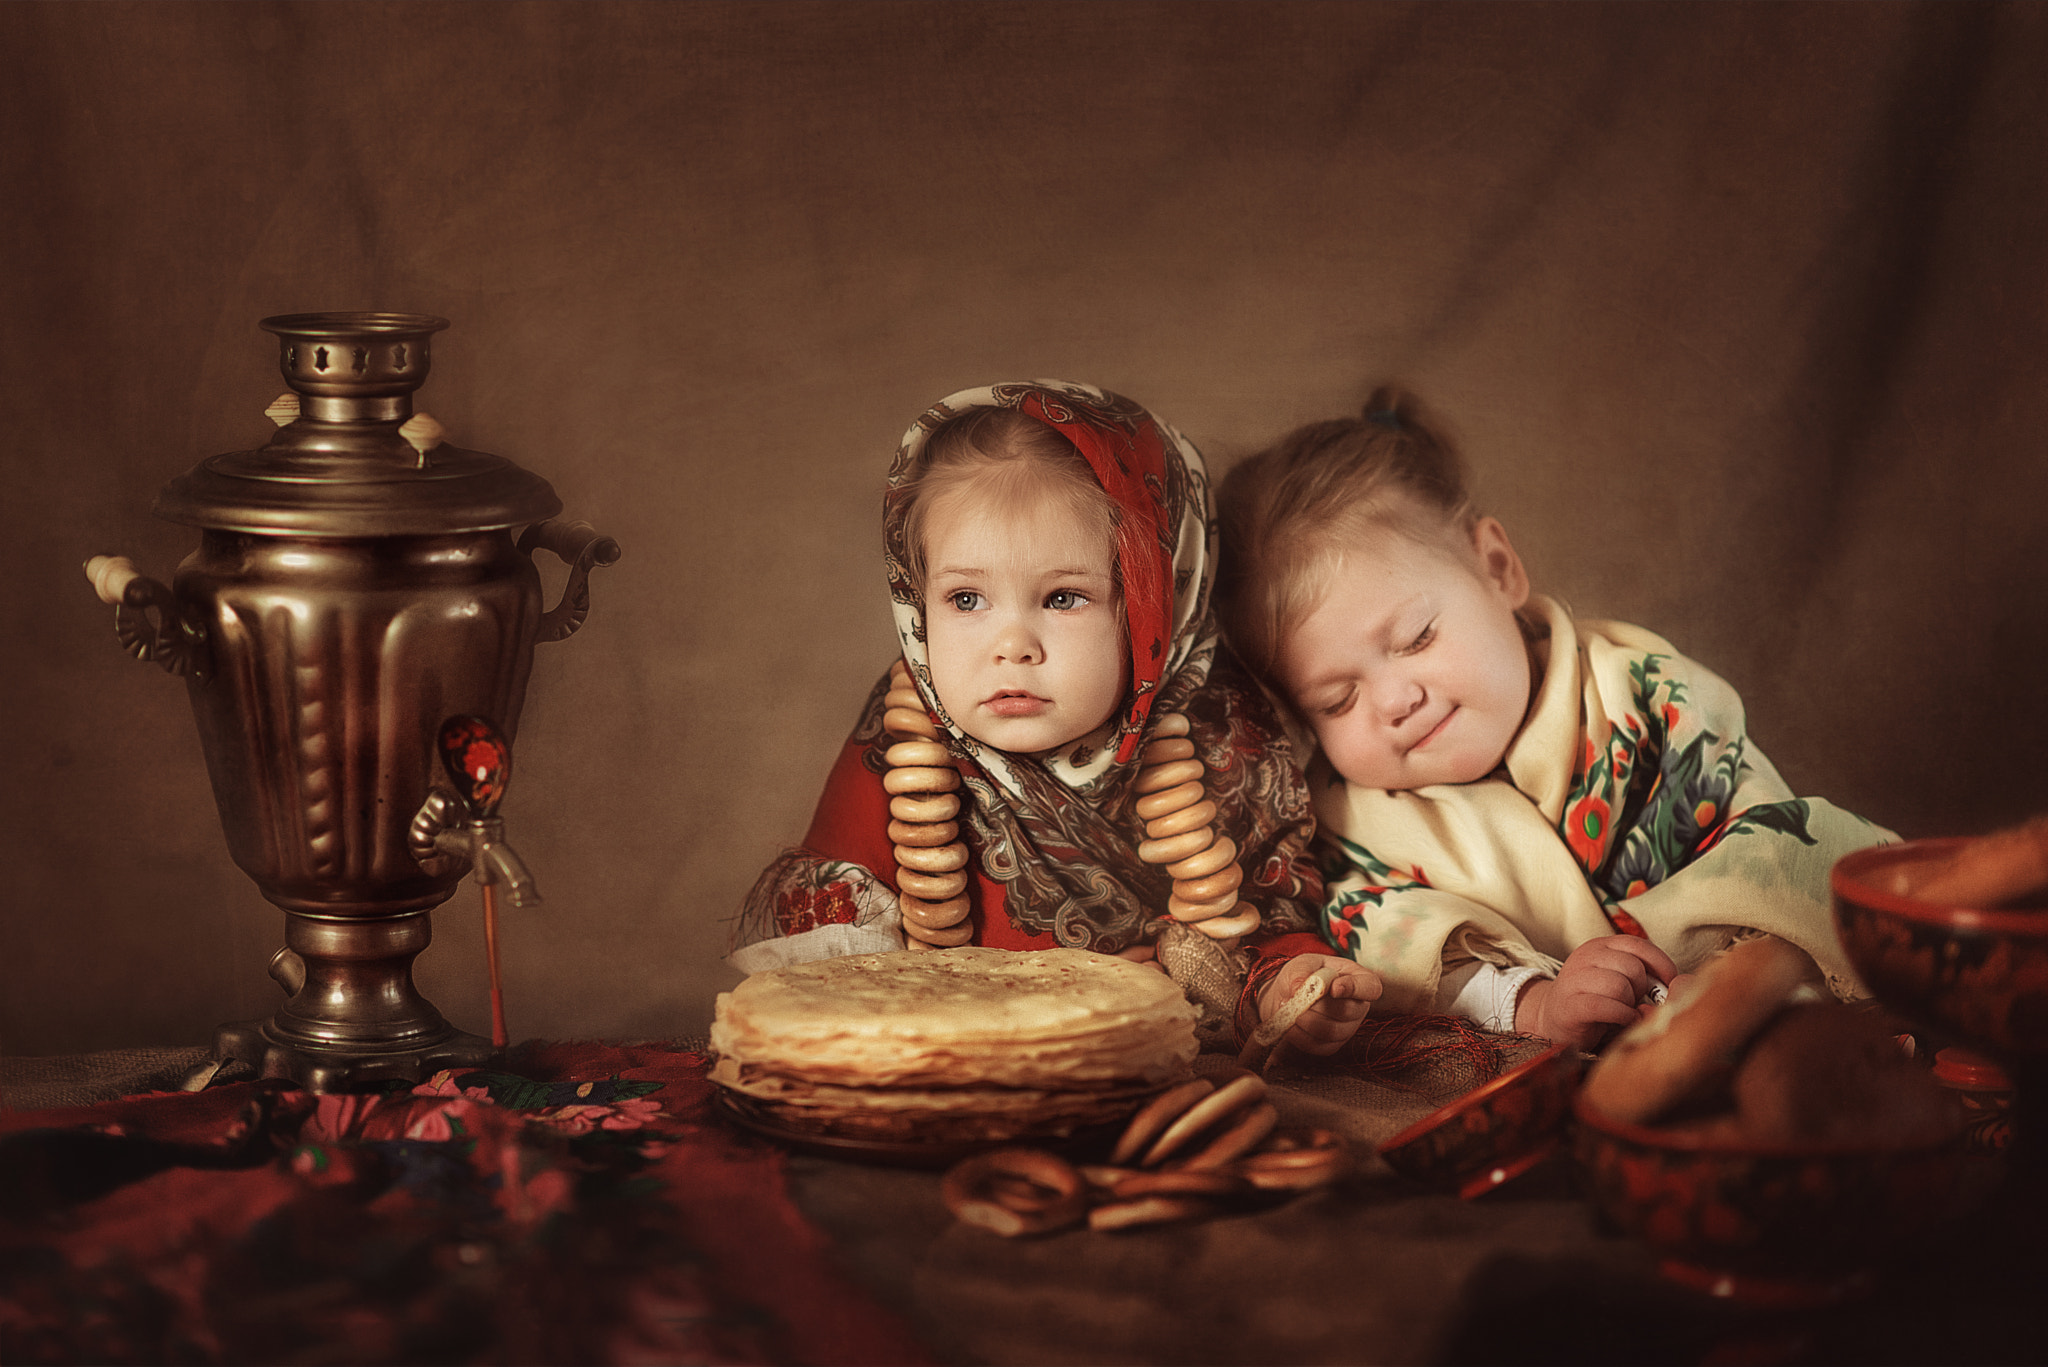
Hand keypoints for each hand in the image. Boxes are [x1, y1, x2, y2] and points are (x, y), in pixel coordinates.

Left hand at [1258, 953, 1382, 1055]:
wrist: (1288, 997)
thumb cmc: (1302, 976)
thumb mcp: (1302, 963)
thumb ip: (1301, 971)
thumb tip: (1299, 987)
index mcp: (1360, 980)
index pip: (1371, 988)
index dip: (1355, 989)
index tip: (1334, 988)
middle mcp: (1359, 1007)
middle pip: (1348, 1011)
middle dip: (1319, 1005)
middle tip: (1298, 998)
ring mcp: (1348, 1029)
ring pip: (1332, 1031)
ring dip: (1307, 1020)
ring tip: (1291, 1009)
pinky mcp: (1331, 1045)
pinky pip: (1318, 1045)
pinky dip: (1299, 1034)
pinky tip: (1290, 1022)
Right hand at [1515, 935, 1677, 1049]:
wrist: (1552, 1018)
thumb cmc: (1596, 1000)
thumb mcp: (1618, 979)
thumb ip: (1643, 977)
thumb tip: (1676, 986)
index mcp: (1600, 946)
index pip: (1638, 945)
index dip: (1661, 964)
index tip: (1670, 982)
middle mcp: (1585, 957)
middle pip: (1632, 967)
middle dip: (1641, 989)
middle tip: (1635, 1001)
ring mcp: (1575, 979)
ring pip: (1620, 986)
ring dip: (1630, 1004)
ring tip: (1625, 1011)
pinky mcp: (1571, 1005)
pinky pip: (1607, 1007)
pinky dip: (1623, 1016)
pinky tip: (1624, 1021)